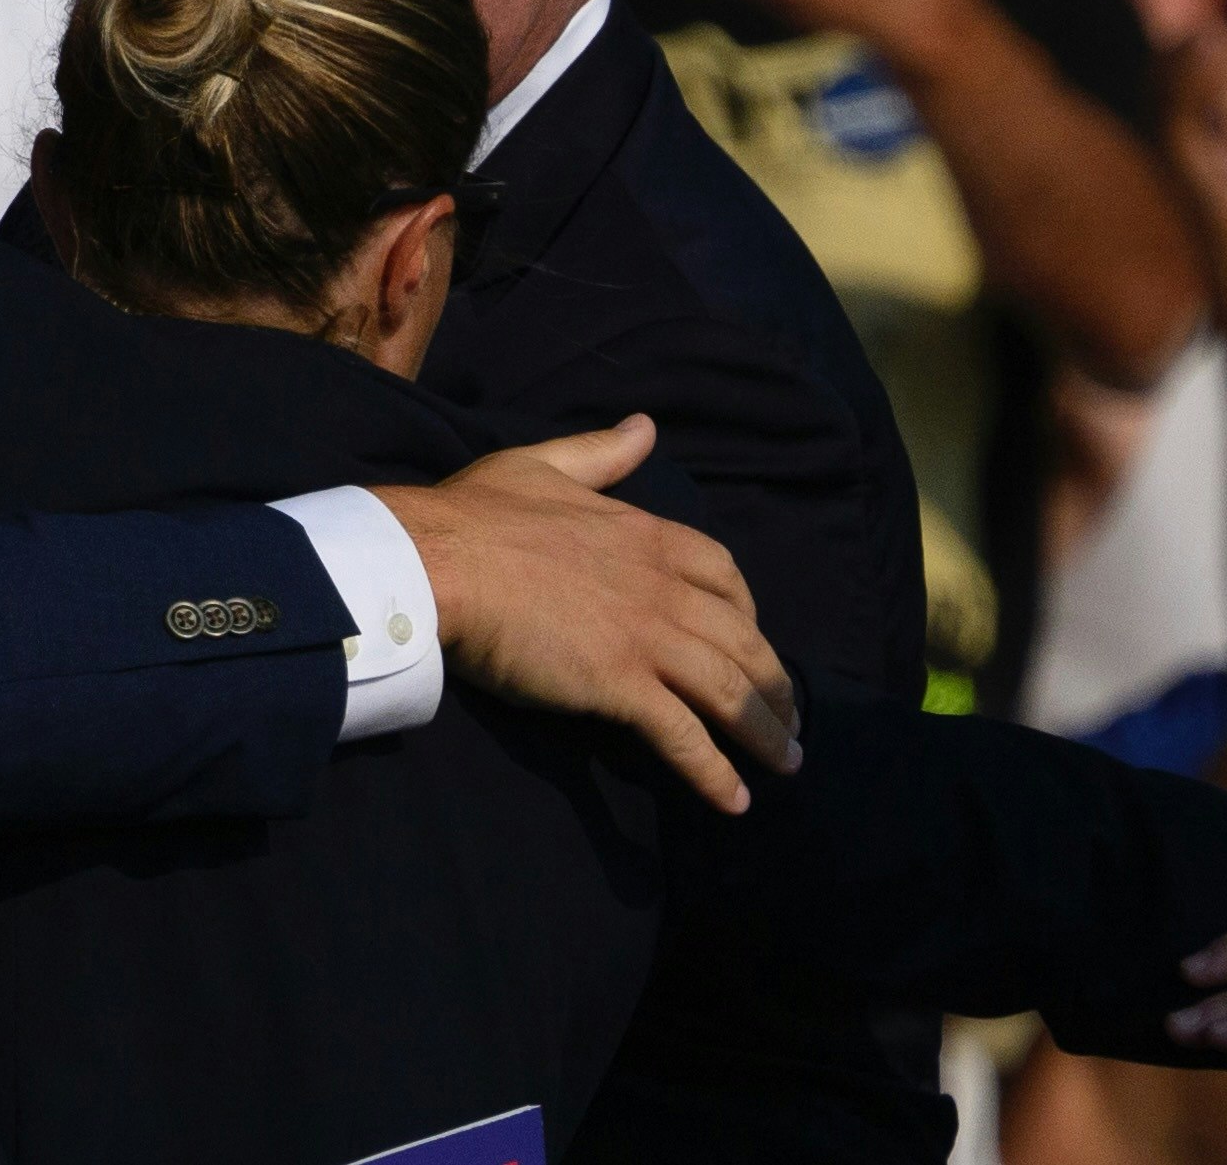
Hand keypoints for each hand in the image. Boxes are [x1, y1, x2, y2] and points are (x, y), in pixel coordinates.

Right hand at [373, 415, 801, 813]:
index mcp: (649, 537)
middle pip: (745, 642)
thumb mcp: (543, 465)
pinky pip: (684, 736)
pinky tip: (734, 800)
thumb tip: (645, 427)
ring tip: (785, 763)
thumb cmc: (476, 514)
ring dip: (766, 733)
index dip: (746, 614)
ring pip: (731, 692)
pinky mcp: (621, 685)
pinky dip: (715, 772)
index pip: (725, 578)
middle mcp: (664, 588)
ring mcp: (647, 638)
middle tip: (789, 718)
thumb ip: (599, 453)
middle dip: (776, 684)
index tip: (751, 640)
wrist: (438, 560)